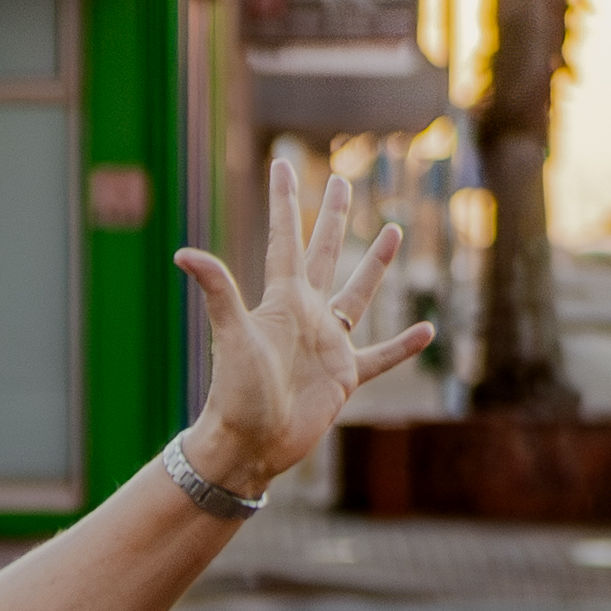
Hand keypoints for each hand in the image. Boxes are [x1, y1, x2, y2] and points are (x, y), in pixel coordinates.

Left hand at [172, 150, 435, 497]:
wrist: (248, 447)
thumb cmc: (236, 395)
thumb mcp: (232, 337)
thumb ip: (218, 293)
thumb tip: (183, 252)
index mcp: (281, 300)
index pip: (284, 239)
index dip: (284, 201)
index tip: (283, 163)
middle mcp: (306, 314)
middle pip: (322, 253)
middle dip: (332, 216)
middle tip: (341, 179)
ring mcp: (327, 344)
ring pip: (357, 293)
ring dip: (374, 264)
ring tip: (392, 229)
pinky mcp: (345, 376)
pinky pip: (380, 355)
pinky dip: (403, 346)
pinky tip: (427, 331)